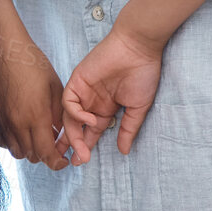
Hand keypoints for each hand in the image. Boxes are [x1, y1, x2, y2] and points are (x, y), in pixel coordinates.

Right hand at [0, 30, 72, 170]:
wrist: (5, 50)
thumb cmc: (31, 63)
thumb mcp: (54, 87)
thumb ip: (59, 114)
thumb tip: (61, 132)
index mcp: (36, 116)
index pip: (46, 153)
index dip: (56, 162)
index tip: (62, 160)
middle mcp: (17, 124)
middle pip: (32, 156)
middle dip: (45, 155)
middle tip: (53, 145)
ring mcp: (2, 121)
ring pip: (16, 151)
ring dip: (29, 150)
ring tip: (37, 137)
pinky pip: (1, 141)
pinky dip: (12, 142)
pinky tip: (20, 131)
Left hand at [62, 25, 165, 164]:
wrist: (138, 48)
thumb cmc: (142, 74)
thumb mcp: (138, 108)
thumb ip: (128, 129)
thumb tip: (124, 151)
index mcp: (104, 109)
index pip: (89, 132)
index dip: (85, 147)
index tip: (82, 162)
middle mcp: (91, 101)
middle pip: (75, 128)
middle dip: (75, 145)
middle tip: (78, 160)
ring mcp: (83, 91)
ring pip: (68, 118)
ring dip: (73, 135)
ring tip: (81, 149)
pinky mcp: (77, 80)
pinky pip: (68, 102)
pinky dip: (76, 114)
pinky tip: (91, 119)